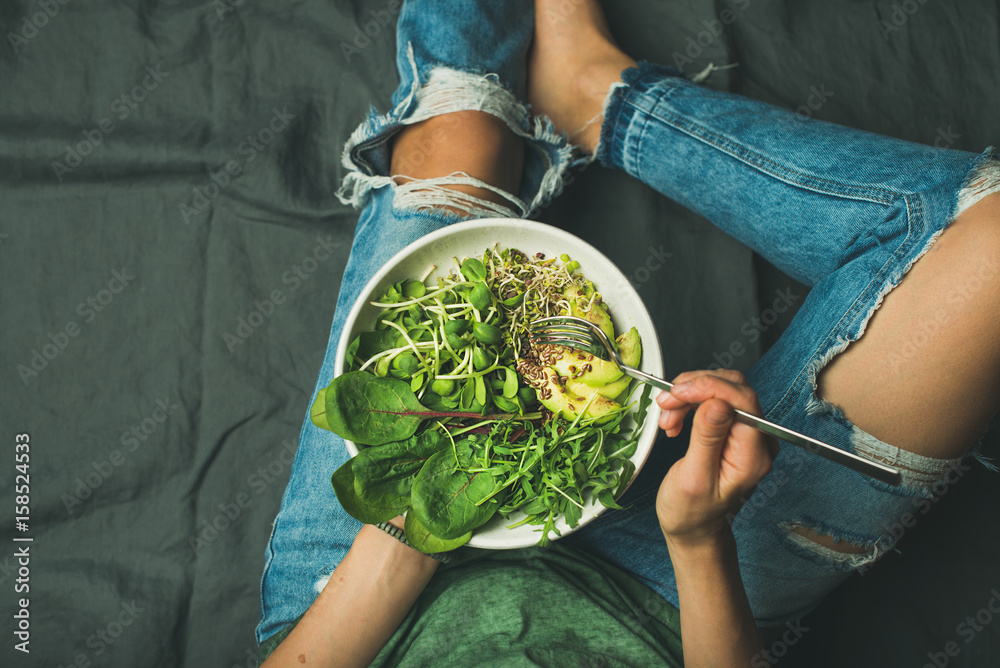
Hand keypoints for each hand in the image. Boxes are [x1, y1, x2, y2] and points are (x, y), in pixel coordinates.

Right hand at [655, 371, 777, 547]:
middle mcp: (758, 441)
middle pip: (733, 389)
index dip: (709, 387)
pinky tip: (676, 418)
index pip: (743, 401)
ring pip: (722, 390)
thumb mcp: (694, 478)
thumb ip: (707, 439)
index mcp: (753, 456)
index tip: (677, 392)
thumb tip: (718, 403)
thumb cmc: (692, 512)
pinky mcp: (734, 429)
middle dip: (695, 389)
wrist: (693, 526)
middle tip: (667, 403)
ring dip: (689, 395)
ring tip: (667, 417)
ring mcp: (747, 434)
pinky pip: (715, 400)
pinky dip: (691, 402)